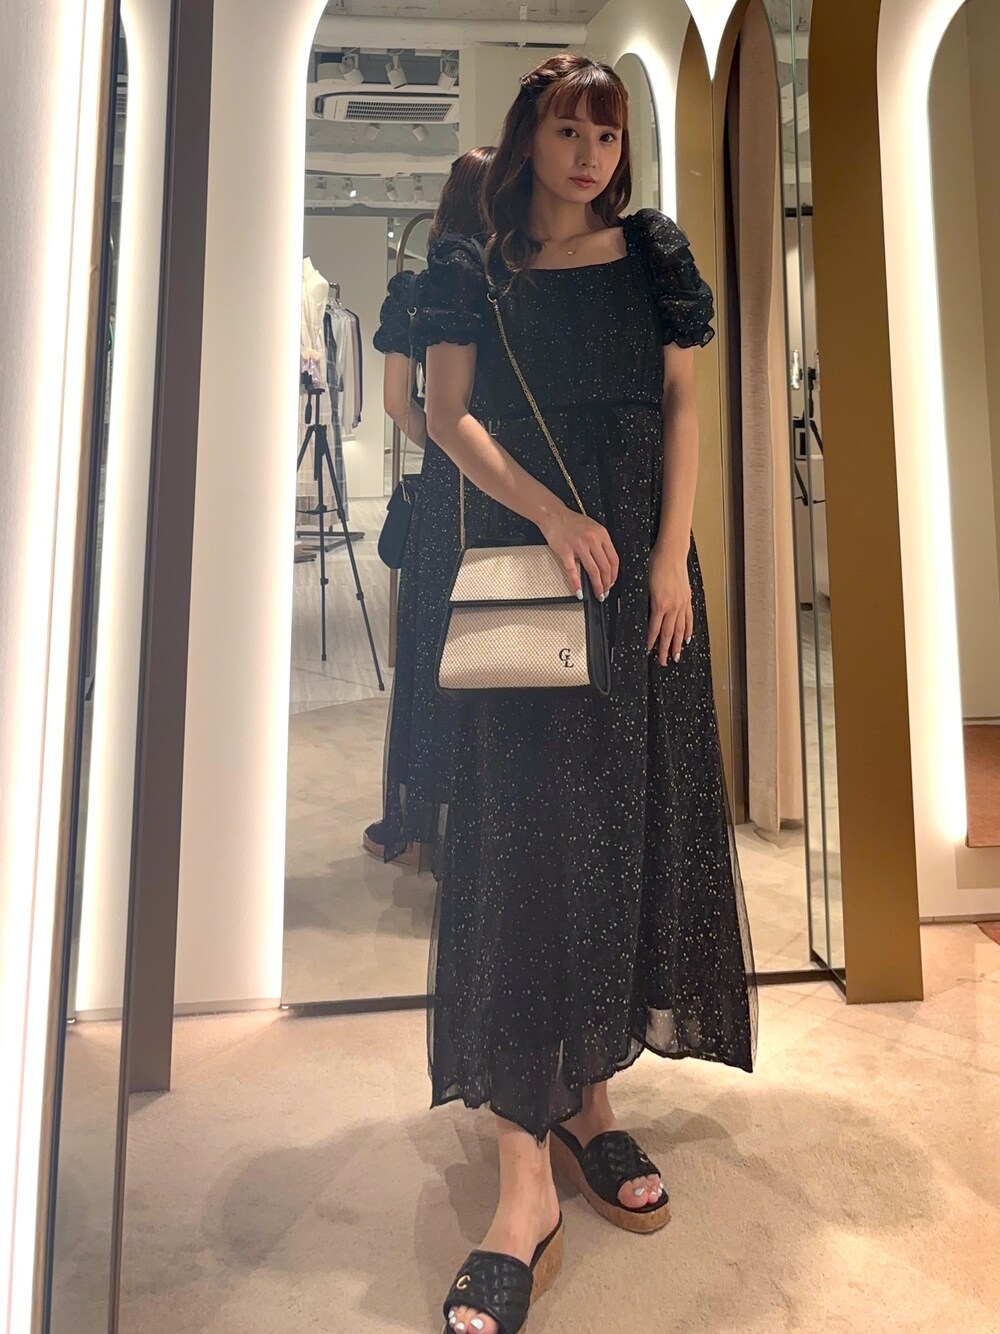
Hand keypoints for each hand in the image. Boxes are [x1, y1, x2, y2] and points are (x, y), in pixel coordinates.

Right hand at [537, 503, 618, 599]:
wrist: (554, 515)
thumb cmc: (572, 522)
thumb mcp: (593, 528)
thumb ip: (600, 543)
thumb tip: (605, 564)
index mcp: (602, 534)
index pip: (614, 559)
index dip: (614, 574)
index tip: (612, 582)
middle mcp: (592, 540)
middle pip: (605, 567)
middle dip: (607, 583)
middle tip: (605, 592)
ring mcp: (579, 546)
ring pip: (593, 570)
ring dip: (597, 586)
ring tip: (597, 594)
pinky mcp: (566, 551)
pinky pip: (573, 571)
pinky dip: (576, 583)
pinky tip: (579, 591)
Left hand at [647, 544, 692, 665]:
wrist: (672, 552)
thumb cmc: (655, 563)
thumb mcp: (643, 583)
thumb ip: (642, 600)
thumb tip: (636, 613)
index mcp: (660, 604)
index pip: (655, 629)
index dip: (651, 642)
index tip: (648, 651)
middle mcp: (673, 606)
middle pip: (669, 634)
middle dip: (666, 650)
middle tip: (664, 662)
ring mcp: (682, 603)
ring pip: (680, 629)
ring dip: (678, 644)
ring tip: (677, 656)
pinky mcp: (687, 598)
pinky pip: (688, 618)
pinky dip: (688, 630)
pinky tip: (687, 638)